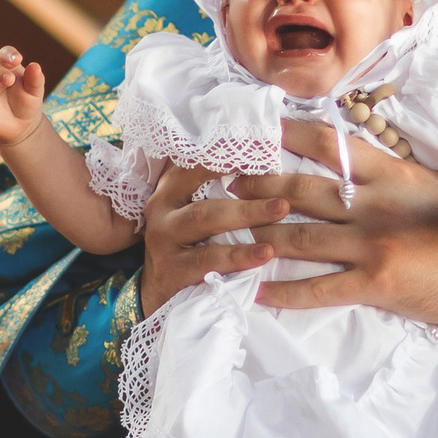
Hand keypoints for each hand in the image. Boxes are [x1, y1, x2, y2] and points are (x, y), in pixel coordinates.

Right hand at [140, 163, 286, 312]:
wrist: (153, 292)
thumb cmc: (186, 243)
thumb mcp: (192, 209)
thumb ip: (216, 186)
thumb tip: (266, 156)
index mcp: (172, 186)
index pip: (202, 160)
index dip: (234, 151)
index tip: (269, 144)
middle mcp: (163, 207)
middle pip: (208, 185)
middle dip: (249, 190)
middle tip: (284, 193)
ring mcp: (163, 239)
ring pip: (205, 219)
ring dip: (245, 215)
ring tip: (280, 212)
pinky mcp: (169, 270)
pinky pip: (207, 261)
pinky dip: (237, 257)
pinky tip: (264, 254)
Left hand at [232, 118, 437, 325]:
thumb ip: (394, 176)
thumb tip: (355, 164)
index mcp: (391, 174)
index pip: (330, 144)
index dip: (289, 133)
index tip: (257, 129)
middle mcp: (375, 205)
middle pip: (301, 190)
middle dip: (258, 187)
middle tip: (225, 184)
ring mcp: (373, 246)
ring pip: (300, 238)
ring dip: (260, 234)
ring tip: (228, 231)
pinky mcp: (376, 284)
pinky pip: (319, 289)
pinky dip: (284, 292)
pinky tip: (256, 291)